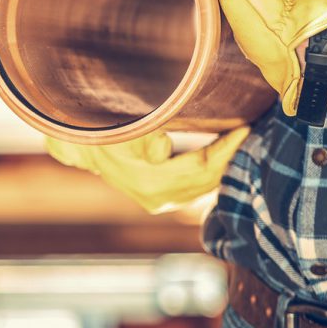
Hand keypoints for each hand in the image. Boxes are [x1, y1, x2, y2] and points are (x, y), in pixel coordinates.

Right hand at [46, 126, 250, 213]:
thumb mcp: (117, 129)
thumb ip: (140, 139)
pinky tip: (221, 156)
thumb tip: (159, 147)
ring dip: (222, 166)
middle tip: (249, 132)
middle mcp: (158, 197)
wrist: (77, 142)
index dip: (227, 148)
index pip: (203, 167)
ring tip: (239, 143)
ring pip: (204, 186)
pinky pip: (195, 187)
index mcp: (152, 183)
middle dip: (230, 157)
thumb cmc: (99, 130)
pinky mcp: (158, 198)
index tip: (245, 127)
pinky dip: (211, 173)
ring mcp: (158, 200)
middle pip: (208, 180)